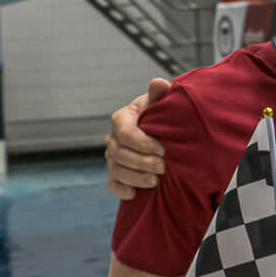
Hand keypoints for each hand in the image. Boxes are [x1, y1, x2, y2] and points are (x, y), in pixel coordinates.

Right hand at [106, 78, 170, 198]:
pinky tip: (135, 194)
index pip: (125, 133)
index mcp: (122, 118)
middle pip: (120, 153)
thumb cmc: (160, 115)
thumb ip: (160, 94)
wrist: (161, 131)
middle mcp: (113, 138)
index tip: (163, 149)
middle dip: (142, 162)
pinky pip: (113, 184)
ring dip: (135, 177)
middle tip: (163, 167)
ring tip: (155, 181)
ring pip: (116, 170)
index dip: (143, 143)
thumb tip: (158, 83)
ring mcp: (112, 157)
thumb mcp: (161, 102)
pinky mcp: (115, 173)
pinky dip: (122, 190)